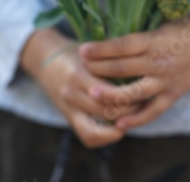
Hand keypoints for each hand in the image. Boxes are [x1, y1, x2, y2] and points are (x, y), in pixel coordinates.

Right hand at [20, 28, 137, 147]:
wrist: (45, 59)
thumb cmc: (77, 53)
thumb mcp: (93, 52)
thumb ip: (111, 61)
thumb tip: (141, 72)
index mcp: (80, 72)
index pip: (110, 91)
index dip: (131, 94)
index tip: (145, 88)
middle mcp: (72, 92)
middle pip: (107, 111)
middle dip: (129, 110)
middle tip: (145, 102)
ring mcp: (68, 107)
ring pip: (98, 128)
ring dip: (119, 125)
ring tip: (134, 115)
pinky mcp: (68, 117)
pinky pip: (87, 136)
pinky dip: (105, 137)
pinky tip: (119, 129)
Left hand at [79, 16, 189, 129]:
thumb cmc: (181, 29)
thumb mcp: (161, 23)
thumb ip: (138, 33)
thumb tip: (107, 31)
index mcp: (155, 41)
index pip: (123, 45)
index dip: (101, 49)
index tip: (82, 49)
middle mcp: (159, 62)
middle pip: (123, 68)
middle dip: (99, 68)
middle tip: (79, 68)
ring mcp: (166, 81)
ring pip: (135, 92)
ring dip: (112, 95)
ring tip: (92, 93)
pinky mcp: (172, 96)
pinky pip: (153, 111)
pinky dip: (136, 119)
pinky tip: (119, 124)